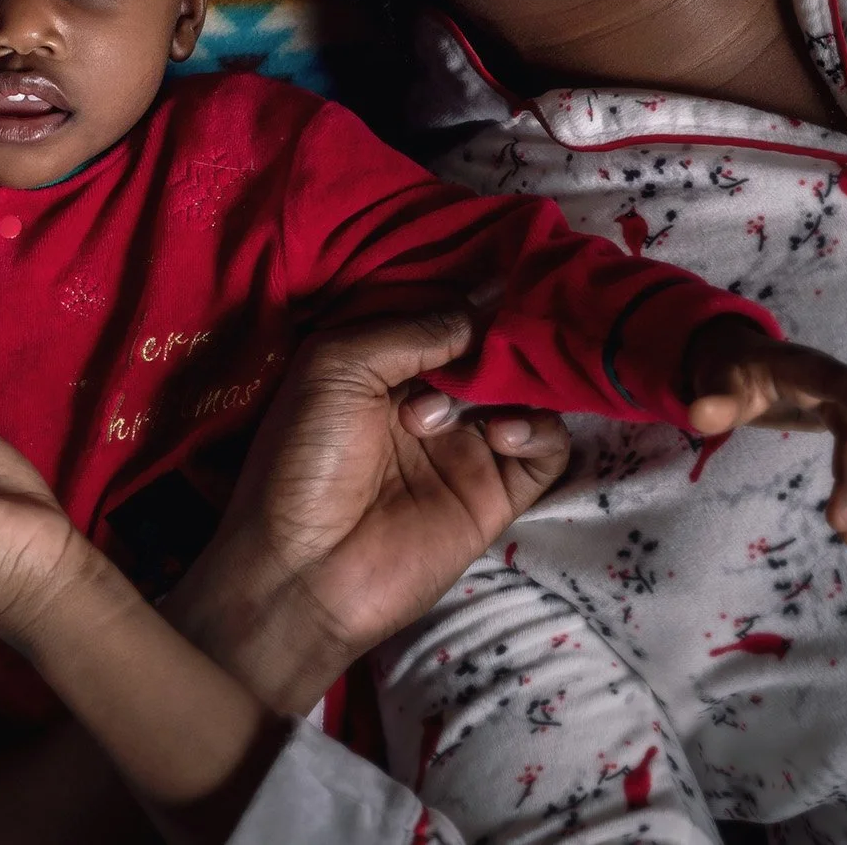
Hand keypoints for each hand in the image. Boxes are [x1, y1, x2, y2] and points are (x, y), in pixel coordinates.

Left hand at [168, 309, 569, 715]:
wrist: (303, 570)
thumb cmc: (301, 458)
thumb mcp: (335, 366)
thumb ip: (409, 330)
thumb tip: (479, 310)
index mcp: (380, 361)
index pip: (444, 312)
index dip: (469, 296)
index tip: (502, 277)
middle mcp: (425, 396)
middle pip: (489, 348)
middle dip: (491, 341)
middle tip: (480, 354)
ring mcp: (463, 444)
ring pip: (522, 391)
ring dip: (504, 387)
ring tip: (457, 416)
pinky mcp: (495, 494)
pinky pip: (545, 447)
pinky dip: (538, 430)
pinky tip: (503, 435)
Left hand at [685, 316, 846, 543]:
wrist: (742, 363)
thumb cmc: (731, 372)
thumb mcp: (718, 382)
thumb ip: (715, 400)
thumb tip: (699, 416)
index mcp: (806, 368)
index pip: (840, 381)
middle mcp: (835, 386)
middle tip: (840, 524)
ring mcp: (844, 406)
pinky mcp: (846, 425)